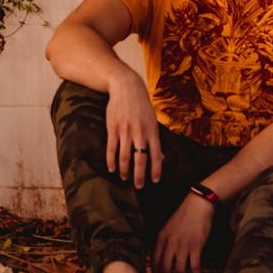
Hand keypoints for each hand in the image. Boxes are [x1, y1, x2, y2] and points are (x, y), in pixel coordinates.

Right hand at [105, 71, 163, 187]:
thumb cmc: (142, 104)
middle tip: (138, 186)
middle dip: (140, 175)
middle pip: (140, 159)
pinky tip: (112, 168)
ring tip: (125, 178)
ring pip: (124, 156)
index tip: (155, 181)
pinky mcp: (113, 128)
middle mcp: (139, 132)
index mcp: (152, 131)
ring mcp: (125, 131)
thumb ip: (155, 138)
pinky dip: (111, 161)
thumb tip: (161, 157)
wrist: (126, 87)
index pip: (156, 155)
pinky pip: (112, 148)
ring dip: (125, 170)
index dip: (156, 170)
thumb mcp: (152, 119)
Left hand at [151, 195, 213, 272]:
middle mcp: (170, 244)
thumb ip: (164, 242)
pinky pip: (195, 266)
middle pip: (165, 270)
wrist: (198, 205)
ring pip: (180, 271)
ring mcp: (183, 245)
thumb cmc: (184, 216)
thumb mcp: (168, 228)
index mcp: (161, 239)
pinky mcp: (196, 246)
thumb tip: (162, 257)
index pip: (154, 263)